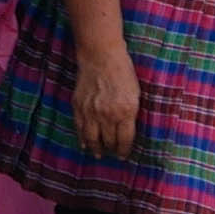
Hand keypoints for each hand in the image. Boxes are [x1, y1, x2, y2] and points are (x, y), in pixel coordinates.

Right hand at [70, 38, 141, 157]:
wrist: (101, 58)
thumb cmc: (124, 73)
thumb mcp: (136, 94)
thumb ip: (131, 113)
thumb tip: (128, 131)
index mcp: (126, 112)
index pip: (125, 139)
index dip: (124, 150)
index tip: (124, 156)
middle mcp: (108, 115)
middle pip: (108, 141)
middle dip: (111, 150)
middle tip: (113, 155)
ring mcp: (91, 112)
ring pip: (92, 139)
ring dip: (96, 149)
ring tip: (99, 155)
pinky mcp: (79, 107)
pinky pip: (80, 128)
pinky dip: (82, 139)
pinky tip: (85, 145)